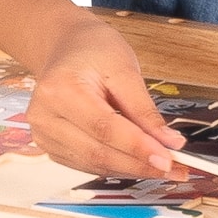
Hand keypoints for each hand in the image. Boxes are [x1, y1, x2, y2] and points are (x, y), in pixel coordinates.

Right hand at [25, 17, 188, 177]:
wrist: (66, 48)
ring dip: (131, 169)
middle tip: (173, 168)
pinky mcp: (51, 147)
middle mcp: (45, 116)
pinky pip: (87, 165)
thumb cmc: (92, 51)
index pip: (104, 128)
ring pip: (93, 165)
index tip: (168, 159)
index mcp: (60, 90)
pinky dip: (116, 166)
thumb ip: (145, 110)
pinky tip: (137, 162)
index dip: (138, 148)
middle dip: (139, 164)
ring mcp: (44, 135)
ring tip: (161, 167)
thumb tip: (168, 142)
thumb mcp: (124, 69)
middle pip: (97, 153)